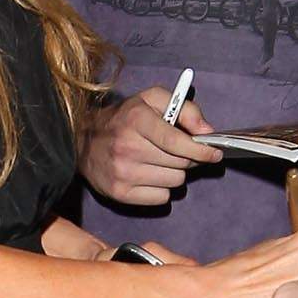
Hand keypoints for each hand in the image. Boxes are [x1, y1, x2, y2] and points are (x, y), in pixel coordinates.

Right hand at [81, 88, 221, 203]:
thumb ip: (185, 109)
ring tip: (160, 161)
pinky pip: (161, 198)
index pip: (177, 142)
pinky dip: (162, 188)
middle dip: (187, 158)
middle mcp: (127, 147)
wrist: (84, 140)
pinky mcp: (120, 193)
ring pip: (174, 182)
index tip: (214, 153)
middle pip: (180, 163)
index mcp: (136, 120)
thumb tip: (207, 131)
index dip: (201, 149)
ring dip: (174, 173)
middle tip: (179, 151)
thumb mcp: (152, 100)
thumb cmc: (125, 118)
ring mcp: (122, 173)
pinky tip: (149, 175)